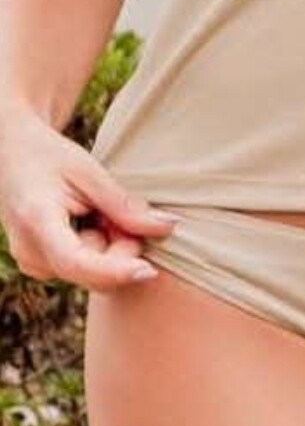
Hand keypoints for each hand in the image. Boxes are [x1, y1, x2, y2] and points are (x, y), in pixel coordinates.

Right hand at [0, 105, 179, 291]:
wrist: (14, 152)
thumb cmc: (50, 155)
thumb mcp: (89, 171)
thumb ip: (125, 205)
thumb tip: (169, 227)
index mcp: (36, 221)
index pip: (77, 262)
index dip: (115, 270)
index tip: (149, 270)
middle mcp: (29, 252)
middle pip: (92, 273)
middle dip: (120, 247)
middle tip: (122, 209)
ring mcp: (32, 263)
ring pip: (91, 273)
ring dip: (109, 245)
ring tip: (98, 208)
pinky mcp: (40, 266)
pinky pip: (82, 268)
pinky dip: (97, 247)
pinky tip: (90, 220)